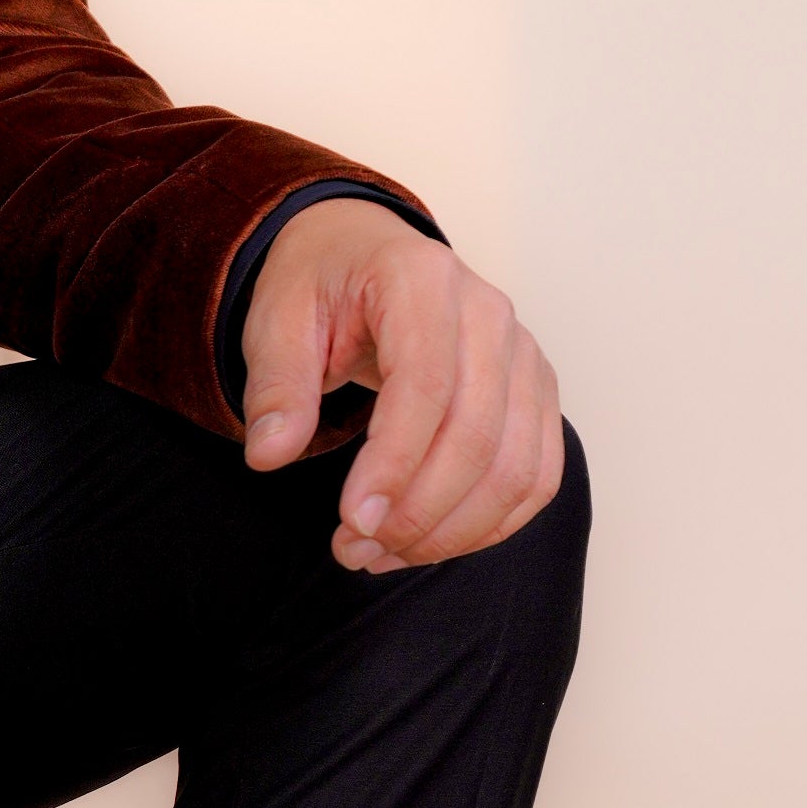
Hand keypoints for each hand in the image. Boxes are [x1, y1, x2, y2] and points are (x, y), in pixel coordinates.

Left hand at [241, 203, 562, 574]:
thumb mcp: (276, 320)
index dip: (394, 464)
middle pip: (478, 436)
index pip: (427, 386)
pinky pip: (536, 475)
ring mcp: (523, 355)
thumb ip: (276, 386)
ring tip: (379, 554)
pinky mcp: (535, 393)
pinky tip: (427, 543)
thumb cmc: (322, 284)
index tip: (354, 520)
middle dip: (417, 511)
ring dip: (451, 530)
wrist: (364, 253)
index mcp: (421, 281)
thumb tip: (270, 454)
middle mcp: (489, 314)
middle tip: (352, 549)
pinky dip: (488, 524)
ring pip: (516, 467)